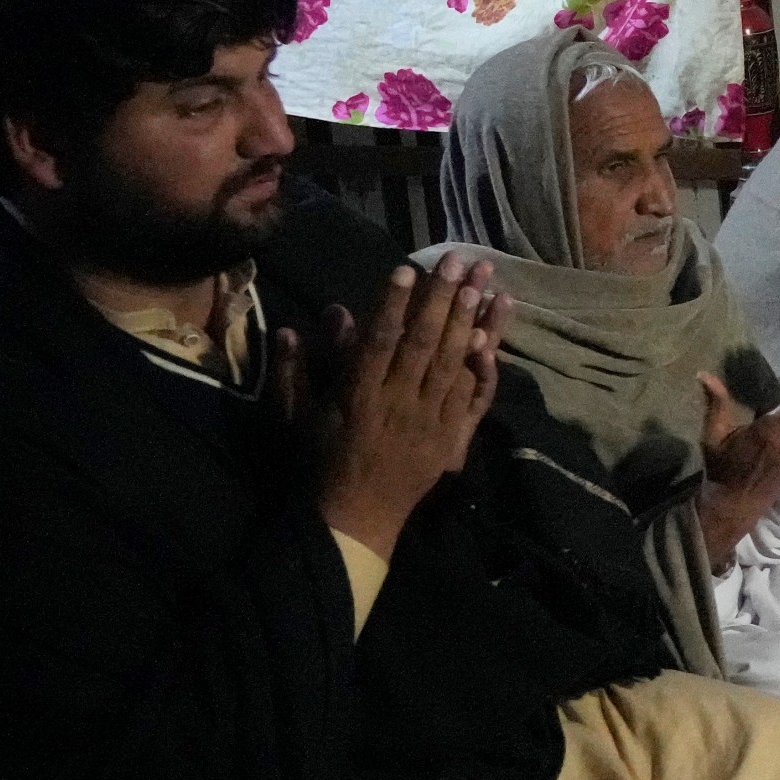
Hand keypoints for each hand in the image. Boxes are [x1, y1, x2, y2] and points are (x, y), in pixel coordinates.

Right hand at [313, 256, 508, 560]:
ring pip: (453, 363)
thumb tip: (290, 328)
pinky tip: (489, 338)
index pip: (380, 339)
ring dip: (469, 320)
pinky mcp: (450, 438)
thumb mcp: (294, 418)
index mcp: (359, 395)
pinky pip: (470, 397)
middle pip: (424, 342)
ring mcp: (429, 421)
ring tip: (483, 284)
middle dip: (443, 298)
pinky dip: (481, 367)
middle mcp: (399, 403)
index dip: (394, 302)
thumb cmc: (319, 463)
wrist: (354, 518)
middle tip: (460, 260)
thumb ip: (291, 371)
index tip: (407, 267)